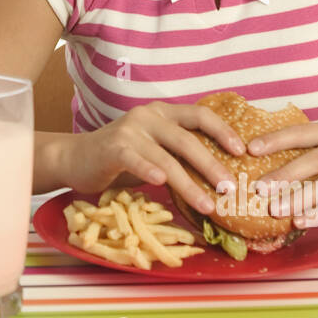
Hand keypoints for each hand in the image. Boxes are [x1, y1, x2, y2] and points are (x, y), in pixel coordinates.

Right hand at [64, 102, 246, 215]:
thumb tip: (218, 177)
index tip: (242, 151)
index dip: (223, 131)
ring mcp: (130, 131)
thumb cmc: (120, 159)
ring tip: (207, 205)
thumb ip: (177, 155)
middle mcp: (148, 116)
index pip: (200, 115)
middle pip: (188, 139)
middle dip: (212, 165)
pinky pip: (136, 160)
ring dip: (189, 183)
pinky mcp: (113, 147)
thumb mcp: (153, 151)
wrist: (75, 158)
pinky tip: (161, 184)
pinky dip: (150, 171)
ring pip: (167, 157)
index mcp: (162, 113)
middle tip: (231, 188)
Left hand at [247, 120, 317, 224]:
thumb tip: (260, 166)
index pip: (302, 133)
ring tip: (276, 210)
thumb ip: (308, 154)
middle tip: (259, 189)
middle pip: (313, 160)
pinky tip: (300, 221)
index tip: (250, 149)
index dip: (276, 140)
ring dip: (298, 199)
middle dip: (284, 175)